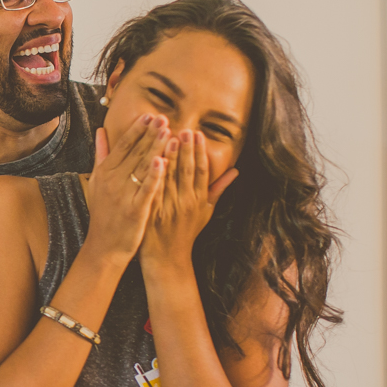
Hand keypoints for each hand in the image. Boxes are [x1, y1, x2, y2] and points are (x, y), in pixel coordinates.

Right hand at [82, 116, 169, 261]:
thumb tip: (101, 131)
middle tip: (163, 118)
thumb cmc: (103, 213)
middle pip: (135, 153)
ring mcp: (124, 195)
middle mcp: (113, 181)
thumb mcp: (97, 181)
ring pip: (142, 167)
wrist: (105, 246)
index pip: (123, 146)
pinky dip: (154, 175)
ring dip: (156, 148)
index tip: (149, 116)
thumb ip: (101, 155)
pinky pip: (147, 189)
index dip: (137, 130)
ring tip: (169, 132)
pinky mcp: (135, 209)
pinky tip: (163, 161)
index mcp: (105, 172)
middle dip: (150, 134)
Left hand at [140, 130, 237, 264]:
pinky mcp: (152, 212)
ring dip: (169, 157)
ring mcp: (168, 207)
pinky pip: (153, 190)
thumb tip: (235, 171)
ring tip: (168, 136)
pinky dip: (152, 175)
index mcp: (199, 200)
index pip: (200, 171)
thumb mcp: (207, 212)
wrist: (168, 257)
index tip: (197, 134)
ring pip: (169, 178)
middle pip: (186, 171)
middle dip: (186, 149)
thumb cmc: (187, 232)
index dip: (199, 152)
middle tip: (184, 129)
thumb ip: (218, 190)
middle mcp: (185, 202)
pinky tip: (151, 160)